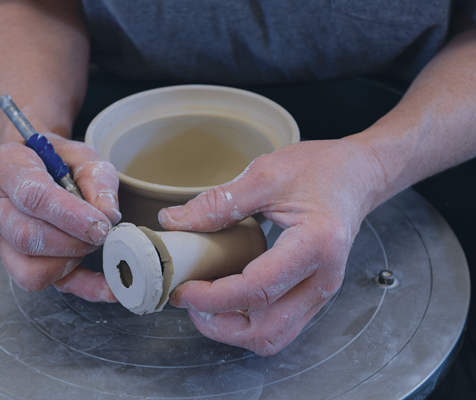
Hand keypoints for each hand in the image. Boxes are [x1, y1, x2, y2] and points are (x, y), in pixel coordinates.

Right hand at [0, 133, 120, 301]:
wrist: (35, 164)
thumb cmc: (56, 159)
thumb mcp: (81, 155)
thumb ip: (97, 178)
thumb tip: (108, 214)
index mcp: (6, 168)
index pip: (32, 197)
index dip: (70, 216)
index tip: (100, 224)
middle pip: (27, 237)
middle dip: (73, 242)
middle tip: (100, 233)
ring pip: (28, 269)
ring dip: (70, 262)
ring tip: (88, 242)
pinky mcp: (13, 261)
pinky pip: (43, 285)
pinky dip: (81, 288)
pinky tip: (107, 287)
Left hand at [158, 138, 382, 355]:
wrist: (357, 176)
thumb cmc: (321, 170)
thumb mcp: (266, 175)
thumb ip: (219, 202)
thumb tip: (175, 222)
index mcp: (315, 245)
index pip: (258, 289)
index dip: (213, 297)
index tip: (183, 289)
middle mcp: (323, 279)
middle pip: (267, 330)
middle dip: (219, 325)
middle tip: (189, 301)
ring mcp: (320, 292)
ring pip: (273, 336)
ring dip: (232, 329)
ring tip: (204, 303)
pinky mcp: (312, 295)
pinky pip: (278, 324)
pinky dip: (247, 321)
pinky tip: (226, 299)